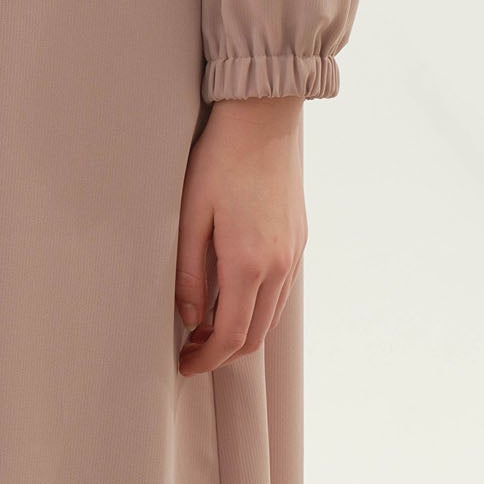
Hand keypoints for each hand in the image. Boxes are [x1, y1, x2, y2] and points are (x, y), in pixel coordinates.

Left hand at [175, 98, 305, 374]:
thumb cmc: (219, 160)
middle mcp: (278, 266)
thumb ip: (188, 273)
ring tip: (207, 326)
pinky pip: (283, 292)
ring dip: (241, 331)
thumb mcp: (190, 216)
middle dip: (222, 352)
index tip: (184, 365)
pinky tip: (233, 296)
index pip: (231, 336)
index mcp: (248, 263)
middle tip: (190, 349)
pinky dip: (259, 308)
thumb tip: (190, 318)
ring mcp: (294, 254)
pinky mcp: (299, 240)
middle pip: (255, 335)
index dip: (206, 359)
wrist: (265, 118)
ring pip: (271, 317)